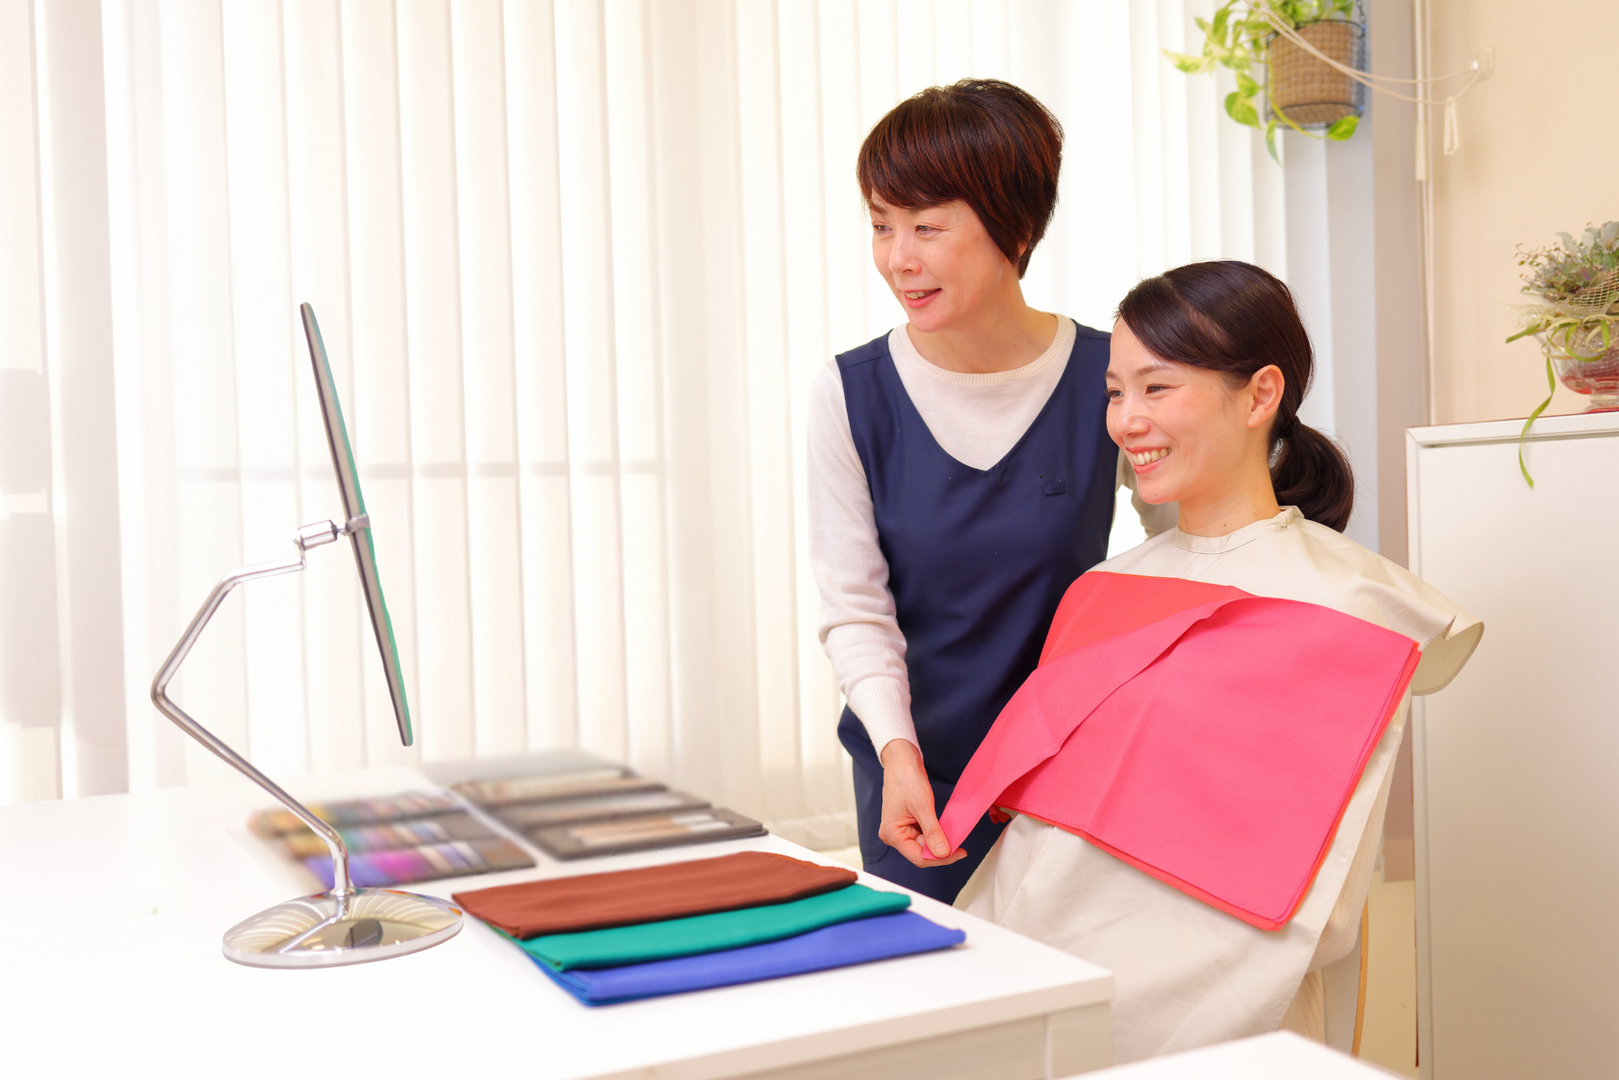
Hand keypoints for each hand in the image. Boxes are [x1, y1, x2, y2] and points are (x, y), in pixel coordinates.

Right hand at [877, 739, 966, 867]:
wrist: (902, 761)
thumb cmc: (906, 779)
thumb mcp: (922, 806)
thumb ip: (933, 832)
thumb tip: (943, 853)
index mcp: (892, 834)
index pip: (919, 857)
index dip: (940, 858)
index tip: (959, 852)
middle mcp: (894, 836)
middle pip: (921, 853)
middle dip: (941, 850)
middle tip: (961, 844)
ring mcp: (900, 830)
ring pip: (924, 845)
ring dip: (939, 842)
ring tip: (954, 835)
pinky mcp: (907, 824)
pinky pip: (924, 835)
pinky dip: (936, 834)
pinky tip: (945, 830)